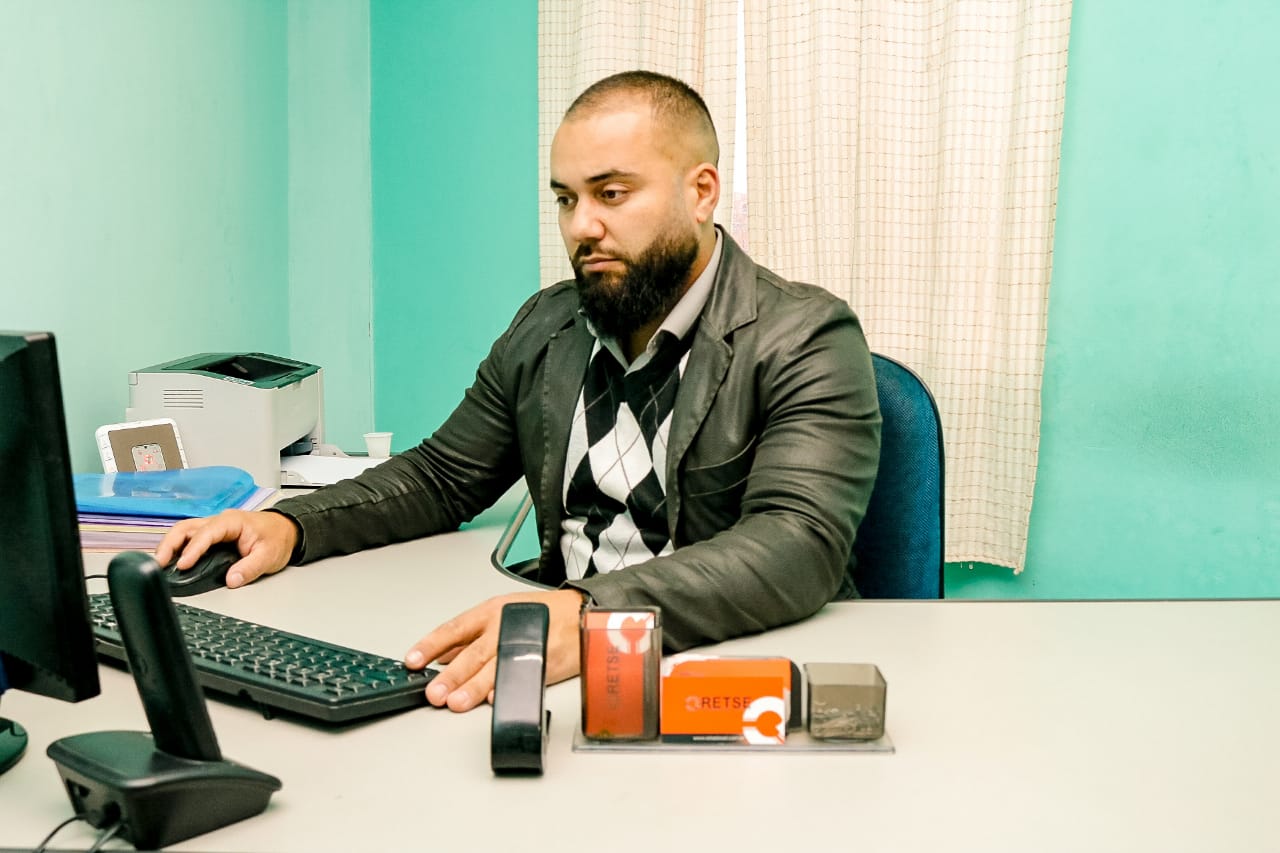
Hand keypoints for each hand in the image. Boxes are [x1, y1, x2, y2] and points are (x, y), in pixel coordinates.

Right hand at [154, 509, 298, 588]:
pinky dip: (176, 548)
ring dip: (169, 545)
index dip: (193, 549)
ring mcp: (213, 528)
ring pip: (183, 531)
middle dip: (170, 544)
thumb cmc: (277, 538)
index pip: (206, 533)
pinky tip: (170, 561)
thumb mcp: (269, 555)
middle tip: (159, 564)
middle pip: (186, 528)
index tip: (183, 565)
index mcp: (232, 522)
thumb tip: (231, 580)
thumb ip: (250, 568)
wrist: (286, 530)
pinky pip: (189, 538)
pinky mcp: (211, 536)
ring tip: (158, 564)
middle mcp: (219, 522)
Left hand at [404, 588, 584, 712]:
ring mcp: (523, 645)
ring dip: (473, 687)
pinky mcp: (543, 663)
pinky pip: (521, 678)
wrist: (582, 616)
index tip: (412, 661)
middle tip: (434, 693)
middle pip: (473, 654)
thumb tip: (441, 656)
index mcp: (490, 612)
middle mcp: (504, 626)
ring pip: (494, 668)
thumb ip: (470, 637)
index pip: (453, 629)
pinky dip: (507, 689)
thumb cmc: (543, 614)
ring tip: (456, 702)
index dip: (431, 645)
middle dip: (451, 676)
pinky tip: (494, 700)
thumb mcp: (501, 613)